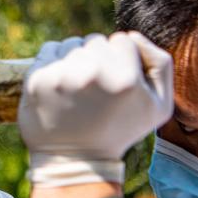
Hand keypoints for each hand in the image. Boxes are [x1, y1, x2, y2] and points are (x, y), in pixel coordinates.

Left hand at [18, 32, 173, 185]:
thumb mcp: (159, 107)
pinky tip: (60, 86)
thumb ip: (160, 64)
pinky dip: (54, 62)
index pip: (123, 40)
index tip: (115, 83)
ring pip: (72, 44)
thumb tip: (133, 36)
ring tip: (77, 89)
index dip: (121, 60)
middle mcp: (92, 74)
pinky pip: (49, 50)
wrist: (75, 161)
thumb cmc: (119, 132)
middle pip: (96, 41)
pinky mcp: (37, 79)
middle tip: (95, 90)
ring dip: (75, 59)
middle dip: (98, 60)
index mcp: (125, 79)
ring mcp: (61, 76)